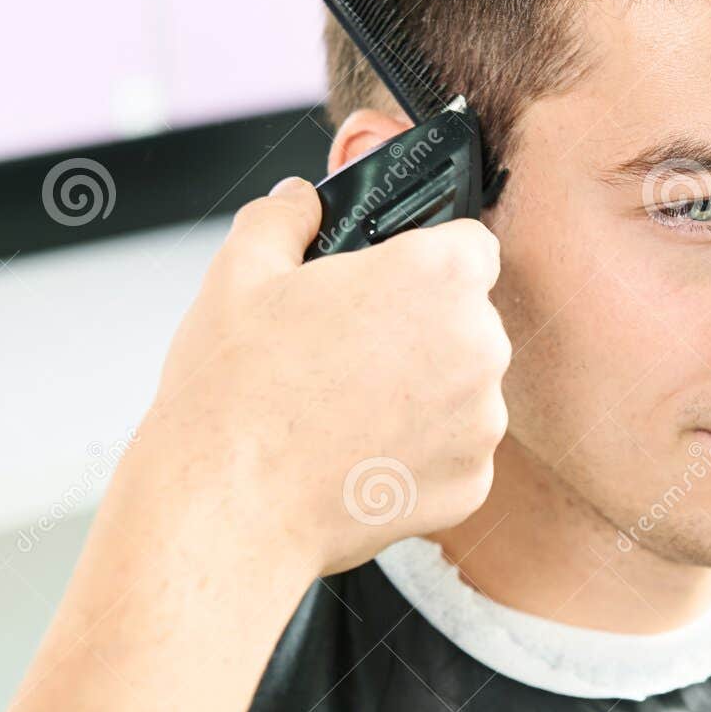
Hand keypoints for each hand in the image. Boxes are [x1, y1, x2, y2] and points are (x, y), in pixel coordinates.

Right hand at [143, 180, 511, 577]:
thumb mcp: (239, 272)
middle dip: (419, 329)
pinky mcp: (471, 485)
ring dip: (422, 393)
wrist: (228, 510)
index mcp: (438, 277)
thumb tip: (299, 201)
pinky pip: (454, 453)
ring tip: (342, 408)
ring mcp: (482, 422)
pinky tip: (356, 454)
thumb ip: (283, 217)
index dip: (426, 260)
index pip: (469, 246)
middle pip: (467, 320)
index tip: (390, 282)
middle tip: (348, 350)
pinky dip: (417, 454)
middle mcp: (480, 346)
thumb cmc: (235, 396)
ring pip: (463, 389)